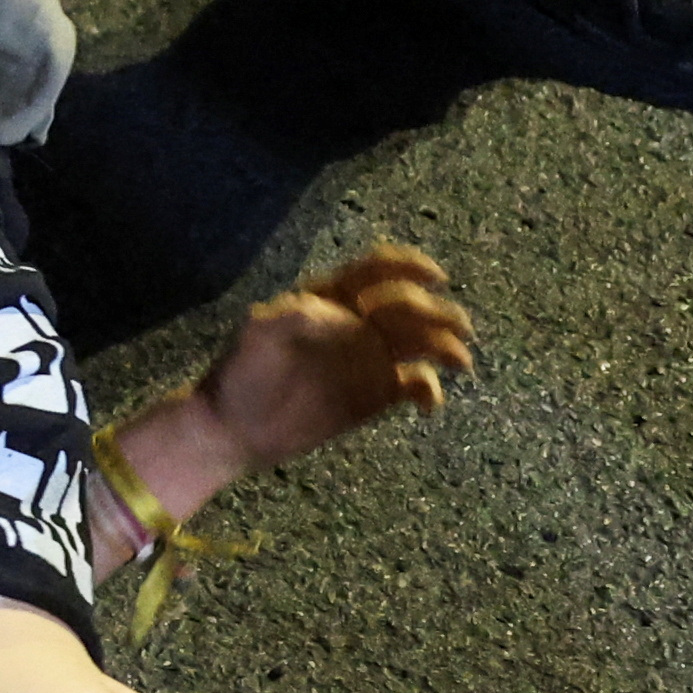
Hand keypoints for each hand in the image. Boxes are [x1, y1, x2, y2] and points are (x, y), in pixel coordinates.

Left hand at [184, 244, 477, 480]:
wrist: (234, 426)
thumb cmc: (240, 373)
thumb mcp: (255, 336)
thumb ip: (291, 317)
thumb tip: (341, 317)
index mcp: (331, 297)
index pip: (377, 271)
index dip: (409, 267)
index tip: (434, 277)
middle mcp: (357, 322)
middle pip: (407, 307)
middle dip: (435, 312)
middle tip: (457, 327)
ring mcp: (369, 358)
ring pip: (419, 343)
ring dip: (444, 346)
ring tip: (458, 361)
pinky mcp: (376, 394)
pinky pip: (413, 384)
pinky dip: (428, 390)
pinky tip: (428, 404)